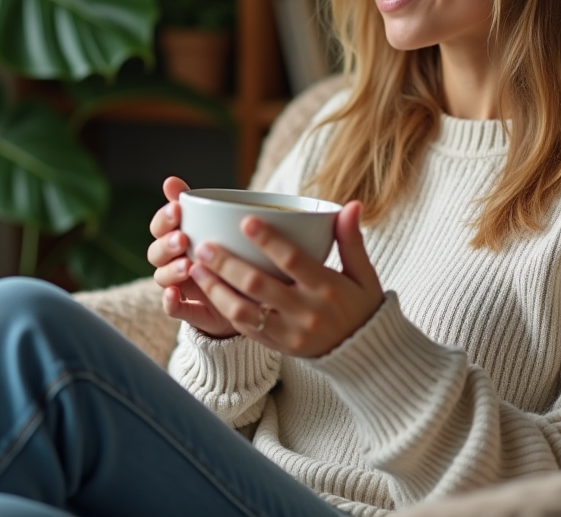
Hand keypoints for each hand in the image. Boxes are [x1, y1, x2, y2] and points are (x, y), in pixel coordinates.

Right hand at [147, 176, 237, 338]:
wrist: (256, 293)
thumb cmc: (233, 252)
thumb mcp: (220, 228)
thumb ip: (197, 205)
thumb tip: (170, 180)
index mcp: (178, 238)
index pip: (160, 227)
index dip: (164, 219)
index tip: (177, 209)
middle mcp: (174, 262)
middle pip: (156, 253)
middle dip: (166, 244)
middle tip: (182, 239)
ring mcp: (181, 287)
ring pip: (162, 279)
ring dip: (170, 271)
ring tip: (186, 266)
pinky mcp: (192, 310)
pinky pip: (174, 309)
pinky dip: (170, 302)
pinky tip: (174, 294)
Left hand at [188, 201, 383, 357]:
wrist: (364, 356)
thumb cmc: (361, 306)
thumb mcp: (364, 275)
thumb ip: (352, 240)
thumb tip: (352, 204)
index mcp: (328, 288)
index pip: (293, 261)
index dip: (269, 241)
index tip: (246, 220)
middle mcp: (307, 312)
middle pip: (260, 285)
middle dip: (228, 264)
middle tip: (204, 245)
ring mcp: (290, 332)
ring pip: (244, 311)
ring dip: (216, 289)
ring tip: (196, 268)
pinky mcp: (278, 346)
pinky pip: (245, 329)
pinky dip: (224, 309)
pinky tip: (209, 291)